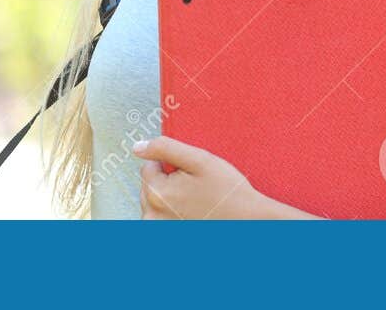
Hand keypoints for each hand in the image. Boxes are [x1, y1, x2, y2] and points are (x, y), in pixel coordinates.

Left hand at [132, 135, 268, 218]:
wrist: (248, 222)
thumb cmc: (226, 190)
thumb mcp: (199, 160)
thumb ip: (165, 148)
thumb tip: (137, 147)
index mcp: (157, 194)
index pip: (148, 167)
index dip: (170, 165)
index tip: (190, 175)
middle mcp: (151, 218)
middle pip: (149, 187)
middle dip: (167, 183)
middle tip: (195, 189)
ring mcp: (158, 231)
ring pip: (154, 203)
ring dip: (169, 199)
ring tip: (195, 203)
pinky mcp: (167, 238)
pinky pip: (161, 219)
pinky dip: (172, 215)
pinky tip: (192, 215)